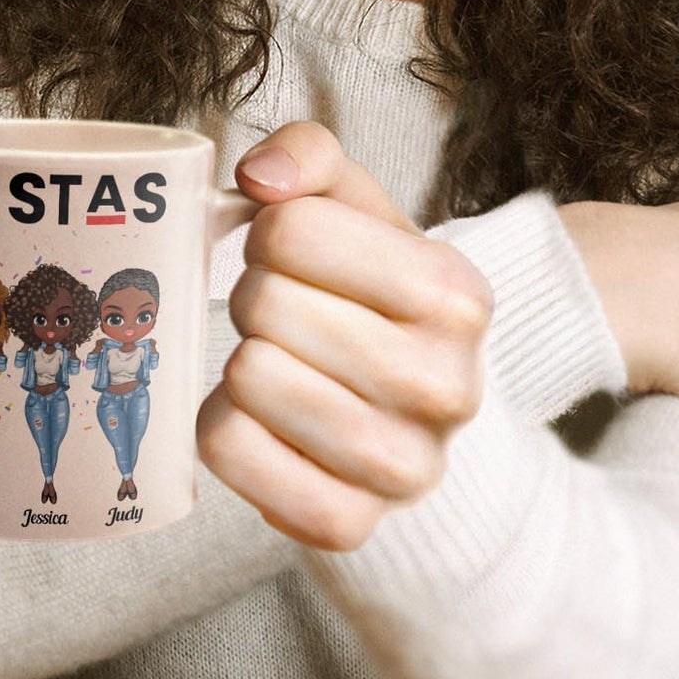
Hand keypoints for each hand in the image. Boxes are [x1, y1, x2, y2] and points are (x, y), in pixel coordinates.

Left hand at [197, 123, 491, 550]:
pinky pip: (230, 453)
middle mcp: (448, 386)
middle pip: (263, 306)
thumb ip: (309, 154)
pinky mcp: (349, 524)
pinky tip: (259, 420)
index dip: (268, 234)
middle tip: (282, 315)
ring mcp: (405, 468)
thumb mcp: (355, 207)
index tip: (292, 255)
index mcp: (456, 293)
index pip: (289, 230)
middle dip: (253, 298)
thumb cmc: (366, 292)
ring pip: (247, 379)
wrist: (409, 409)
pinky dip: (222, 429)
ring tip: (276, 363)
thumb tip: (260, 177)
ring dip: (238, 361)